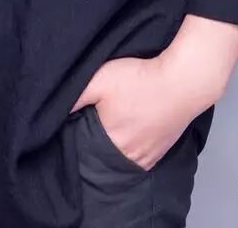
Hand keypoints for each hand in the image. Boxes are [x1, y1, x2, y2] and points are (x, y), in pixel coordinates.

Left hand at [68, 52, 219, 172]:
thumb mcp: (100, 79)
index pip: (85, 152)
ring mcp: (147, 158)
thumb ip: (75, 97)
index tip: (78, 125)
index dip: (78, 139)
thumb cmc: (141, 78)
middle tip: (96, 124)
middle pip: (104, 158)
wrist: (182, 81)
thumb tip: (54, 111)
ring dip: (116, 148)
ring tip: (114, 128)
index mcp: (110, 143)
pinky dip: (133, 148)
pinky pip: (140, 158)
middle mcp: (128, 157)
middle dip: (96, 146)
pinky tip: (131, 133)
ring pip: (122, 159)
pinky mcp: (161, 152)